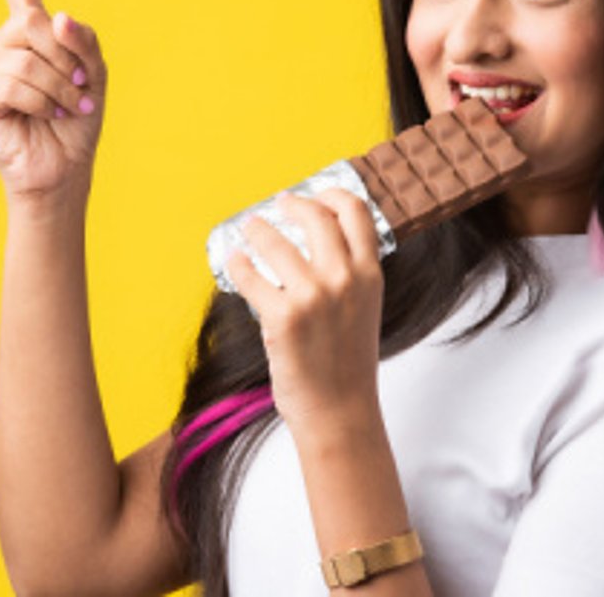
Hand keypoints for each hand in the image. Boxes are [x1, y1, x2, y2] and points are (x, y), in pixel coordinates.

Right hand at [0, 0, 106, 199]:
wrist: (64, 167)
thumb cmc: (78, 118)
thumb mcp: (96, 74)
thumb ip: (84, 41)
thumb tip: (59, 17)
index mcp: (32, 31)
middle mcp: (3, 42)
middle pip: (35, 24)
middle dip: (68, 59)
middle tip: (79, 90)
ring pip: (27, 57)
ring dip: (58, 86)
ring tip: (63, 108)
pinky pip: (12, 82)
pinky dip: (38, 101)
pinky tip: (41, 116)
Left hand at [225, 189, 385, 436]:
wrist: (340, 410)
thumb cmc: (348, 364)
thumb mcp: (365, 309)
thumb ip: (350, 275)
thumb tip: (319, 245)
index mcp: (369, 275)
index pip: (356, 212)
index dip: (332, 195)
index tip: (317, 194)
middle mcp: (344, 279)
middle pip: (315, 217)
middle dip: (292, 204)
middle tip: (279, 204)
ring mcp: (312, 296)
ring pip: (276, 242)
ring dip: (257, 230)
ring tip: (250, 228)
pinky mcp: (282, 317)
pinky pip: (251, 276)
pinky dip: (238, 265)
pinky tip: (234, 262)